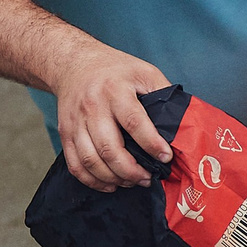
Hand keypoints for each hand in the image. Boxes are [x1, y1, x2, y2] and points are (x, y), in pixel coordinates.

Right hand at [51, 42, 173, 190]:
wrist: (74, 63)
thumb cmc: (115, 69)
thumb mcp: (144, 72)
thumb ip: (162, 93)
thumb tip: (181, 122)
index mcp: (115, 90)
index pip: (134, 122)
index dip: (151, 144)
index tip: (165, 158)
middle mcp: (92, 107)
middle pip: (109, 148)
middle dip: (131, 170)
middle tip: (148, 178)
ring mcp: (75, 122)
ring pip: (90, 160)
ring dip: (113, 178)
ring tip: (132, 182)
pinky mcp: (65, 133)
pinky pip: (75, 164)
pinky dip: (92, 180)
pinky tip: (110, 183)